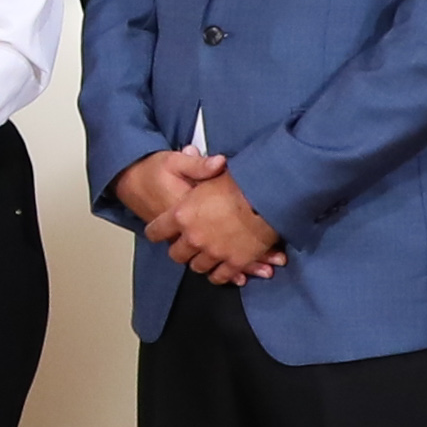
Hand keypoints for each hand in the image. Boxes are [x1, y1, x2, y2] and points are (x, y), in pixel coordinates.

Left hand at [118, 148, 278, 283]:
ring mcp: (213, 252)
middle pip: (176, 254)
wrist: (269, 197)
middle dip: (180, 251)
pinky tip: (221, 271)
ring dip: (200, 262)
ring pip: (198, 266)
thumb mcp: (212, 169)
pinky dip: (221, 275)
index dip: (157, 231)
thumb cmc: (242, 181)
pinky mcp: (234, 262)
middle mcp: (193, 237)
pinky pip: (221, 276)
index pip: (156, 230)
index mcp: (182, 214)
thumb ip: (198, 167)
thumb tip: (189, 149)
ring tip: (204, 257)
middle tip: (185, 247)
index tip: (158, 233)